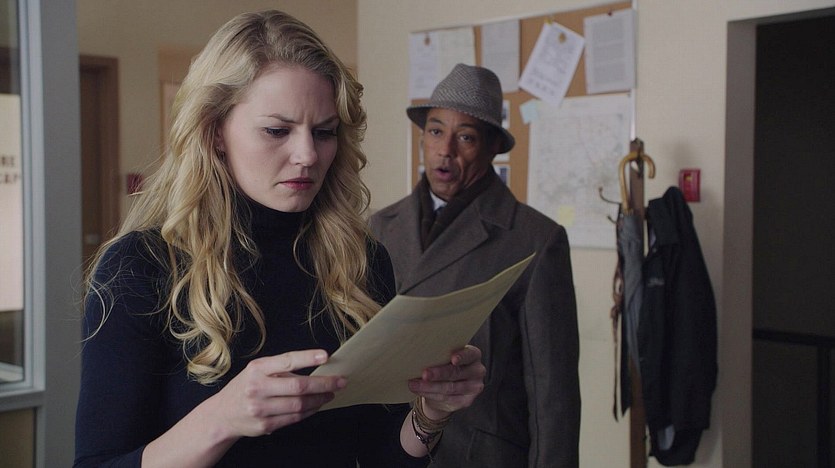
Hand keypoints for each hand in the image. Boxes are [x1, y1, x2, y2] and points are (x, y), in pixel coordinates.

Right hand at [208, 349, 345, 438]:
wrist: (222, 415)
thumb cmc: (245, 387)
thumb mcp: (257, 370)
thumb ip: (280, 369)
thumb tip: (315, 368)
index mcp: (257, 369)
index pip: (287, 361)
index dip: (308, 357)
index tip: (326, 356)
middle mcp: (257, 388)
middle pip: (298, 386)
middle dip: (324, 384)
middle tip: (340, 381)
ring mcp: (260, 409)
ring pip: (299, 405)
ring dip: (319, 399)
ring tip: (330, 394)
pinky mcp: (265, 425)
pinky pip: (294, 418)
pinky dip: (309, 411)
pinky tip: (316, 405)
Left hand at [407, 344, 485, 418]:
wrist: (446, 387)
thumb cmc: (444, 365)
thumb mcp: (445, 357)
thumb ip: (440, 355)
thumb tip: (419, 354)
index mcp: (473, 355)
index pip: (470, 354)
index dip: (461, 356)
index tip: (453, 359)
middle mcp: (477, 370)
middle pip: (456, 373)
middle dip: (438, 374)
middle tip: (424, 374)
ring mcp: (473, 387)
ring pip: (449, 388)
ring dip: (429, 387)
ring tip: (414, 384)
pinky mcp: (466, 401)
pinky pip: (447, 399)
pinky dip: (430, 394)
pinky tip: (419, 391)